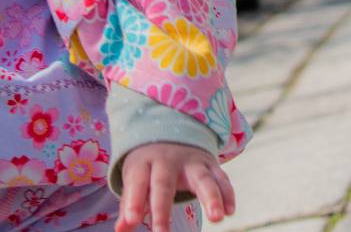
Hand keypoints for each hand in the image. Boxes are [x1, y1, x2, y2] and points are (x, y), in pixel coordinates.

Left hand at [117, 142, 234, 231]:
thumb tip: (121, 229)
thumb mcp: (136, 177)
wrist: (172, 128)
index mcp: (144, 163)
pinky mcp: (210, 165)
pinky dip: (227, 193)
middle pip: (164, 184)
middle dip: (162, 210)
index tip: (131, 222)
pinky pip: (221, 178)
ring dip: (210, 197)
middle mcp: (168, 161)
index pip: (137, 182)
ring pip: (201, 178)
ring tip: (217, 218)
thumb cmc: (150, 165)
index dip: (133, 202)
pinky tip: (230, 210)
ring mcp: (191, 162)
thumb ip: (130, 204)